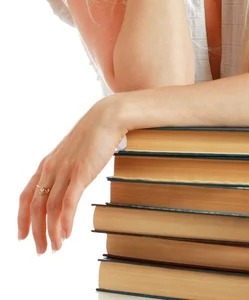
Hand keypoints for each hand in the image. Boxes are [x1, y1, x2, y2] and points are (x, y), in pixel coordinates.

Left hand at [17, 95, 127, 253]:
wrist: (107, 118)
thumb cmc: (94, 134)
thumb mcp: (73, 153)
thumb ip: (66, 168)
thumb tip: (67, 184)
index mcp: (47, 164)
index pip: (26, 196)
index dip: (22, 219)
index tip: (22, 236)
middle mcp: (51, 168)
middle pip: (36, 207)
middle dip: (36, 232)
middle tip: (41, 250)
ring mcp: (65, 170)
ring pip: (50, 208)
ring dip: (51, 232)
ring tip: (56, 247)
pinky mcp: (81, 172)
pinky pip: (68, 202)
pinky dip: (65, 221)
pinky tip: (66, 234)